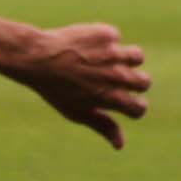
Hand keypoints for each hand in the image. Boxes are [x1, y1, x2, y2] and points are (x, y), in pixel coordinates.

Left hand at [3, 23, 150, 150]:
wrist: (36, 58)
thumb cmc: (55, 89)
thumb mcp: (78, 112)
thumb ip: (103, 126)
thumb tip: (121, 145)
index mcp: (112, 98)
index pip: (140, 107)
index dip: (134, 107)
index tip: (122, 102)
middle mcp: (117, 76)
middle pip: (145, 82)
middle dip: (135, 83)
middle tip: (115, 79)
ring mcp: (113, 54)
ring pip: (137, 56)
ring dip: (126, 59)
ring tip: (106, 59)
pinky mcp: (106, 34)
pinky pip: (115, 37)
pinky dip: (104, 41)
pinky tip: (86, 45)